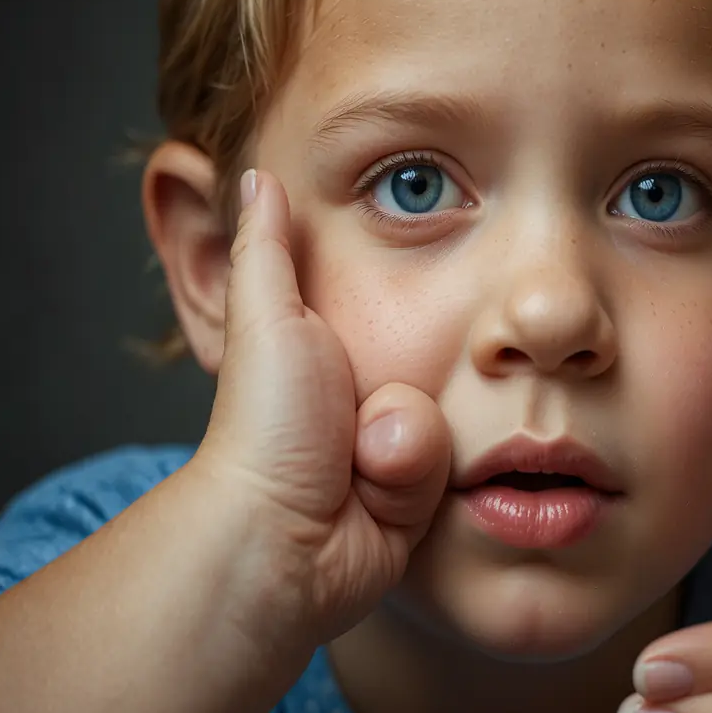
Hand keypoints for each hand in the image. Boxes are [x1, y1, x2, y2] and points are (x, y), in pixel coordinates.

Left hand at [194, 170, 450, 651]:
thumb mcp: (270, 320)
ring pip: (448, 413)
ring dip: (411, 437)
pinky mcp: (420, 491)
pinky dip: (420, 475)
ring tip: (369, 460)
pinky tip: (386, 493)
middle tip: (357, 412)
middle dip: (404, 390)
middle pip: (439, 357)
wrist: (285, 538)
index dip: (412, 298)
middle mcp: (368, 394)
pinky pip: (453, 463)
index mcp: (337, 346)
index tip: (387, 327)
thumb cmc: (268, 425)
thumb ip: (269, 247)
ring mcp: (397, 444)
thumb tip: (258, 174)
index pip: (403, 297)